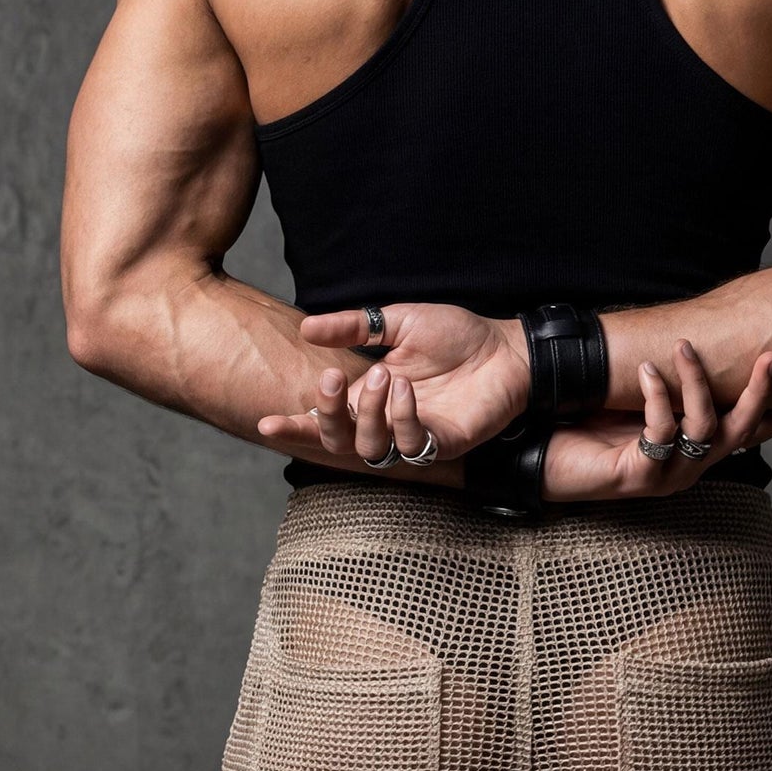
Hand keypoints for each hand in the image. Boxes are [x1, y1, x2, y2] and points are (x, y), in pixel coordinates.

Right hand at [257, 303, 527, 466]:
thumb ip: (354, 326)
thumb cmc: (456, 336)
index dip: (296, 426)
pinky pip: (409, 445)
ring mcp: (414, 437)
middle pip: (339, 442)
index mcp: (369, 396)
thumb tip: (307, 328)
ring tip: (383, 375)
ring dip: (368, 413)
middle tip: (333, 377)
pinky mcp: (442, 444)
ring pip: (370, 448)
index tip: (266, 422)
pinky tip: (407, 388)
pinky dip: (402, 417)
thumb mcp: (398, 322)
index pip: (325, 420)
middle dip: (327, 414)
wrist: (505, 346)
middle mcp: (386, 422)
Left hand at [542, 341, 771, 501]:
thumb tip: (690, 338)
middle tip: (770, 358)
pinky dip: (658, 397)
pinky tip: (647, 372)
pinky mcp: (639, 477)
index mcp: (692, 447)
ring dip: (697, 383)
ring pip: (705, 427)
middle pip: (742, 430)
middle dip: (759, 394)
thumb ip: (667, 380)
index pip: (750, 432)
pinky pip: (662, 432)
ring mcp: (666, 475)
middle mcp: (687, 465)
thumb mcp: (635, 397)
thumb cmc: (581, 424)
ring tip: (682, 349)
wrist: (535, 456)